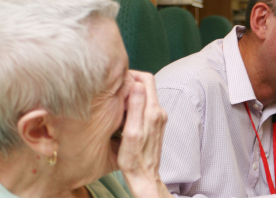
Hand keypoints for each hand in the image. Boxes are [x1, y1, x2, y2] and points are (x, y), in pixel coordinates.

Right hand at [117, 70, 171, 197]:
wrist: (145, 176)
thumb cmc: (134, 159)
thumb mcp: (131, 133)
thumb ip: (135, 107)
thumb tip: (136, 84)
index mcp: (153, 111)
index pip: (147, 80)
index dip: (132, 75)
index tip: (117, 80)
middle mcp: (159, 112)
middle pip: (147, 86)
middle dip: (131, 83)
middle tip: (114, 90)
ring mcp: (159, 118)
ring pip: (145, 96)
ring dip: (132, 94)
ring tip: (116, 102)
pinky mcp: (156, 124)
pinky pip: (146, 106)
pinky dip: (135, 104)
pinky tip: (123, 113)